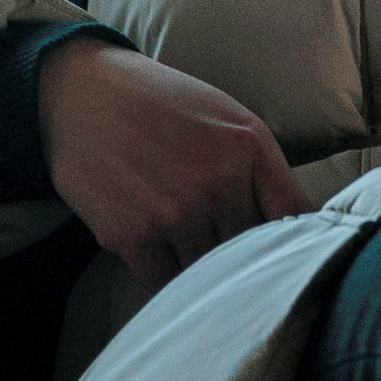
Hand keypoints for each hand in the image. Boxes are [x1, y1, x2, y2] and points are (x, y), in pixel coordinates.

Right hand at [37, 35, 301, 290]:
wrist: (79, 93)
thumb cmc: (158, 103)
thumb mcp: (226, 116)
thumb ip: (262, 168)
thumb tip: (297, 227)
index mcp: (248, 148)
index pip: (296, 218)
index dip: (301, 243)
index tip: (294, 256)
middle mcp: (217, 182)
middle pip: (253, 253)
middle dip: (248, 262)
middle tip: (237, 265)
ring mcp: (175, 213)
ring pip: (211, 273)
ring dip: (206, 278)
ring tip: (195, 266)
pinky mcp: (133, 237)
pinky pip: (166, 285)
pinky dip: (168, 286)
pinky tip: (164, 271)